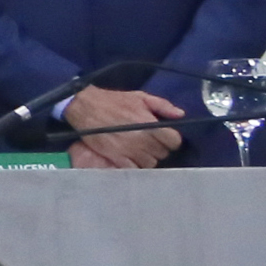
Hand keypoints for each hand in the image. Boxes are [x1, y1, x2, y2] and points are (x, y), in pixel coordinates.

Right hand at [64, 82, 183, 169]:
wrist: (85, 107)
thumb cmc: (114, 101)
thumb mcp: (140, 97)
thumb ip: (162, 105)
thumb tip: (180, 115)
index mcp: (151, 125)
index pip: (174, 141)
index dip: (171, 139)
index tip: (164, 136)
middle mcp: (143, 140)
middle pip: (163, 153)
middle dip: (159, 147)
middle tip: (150, 141)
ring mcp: (129, 151)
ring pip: (150, 163)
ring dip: (147, 157)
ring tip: (140, 149)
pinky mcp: (116, 158)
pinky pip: (134, 169)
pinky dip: (135, 165)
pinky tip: (131, 157)